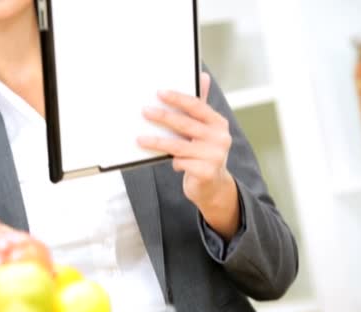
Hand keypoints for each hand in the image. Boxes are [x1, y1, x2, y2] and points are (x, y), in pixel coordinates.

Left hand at [137, 72, 239, 239]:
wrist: (212, 186)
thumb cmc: (202, 153)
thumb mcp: (204, 130)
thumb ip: (200, 107)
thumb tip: (202, 76)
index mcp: (218, 123)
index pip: (197, 106)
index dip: (177, 98)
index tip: (159, 93)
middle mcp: (220, 138)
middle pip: (185, 124)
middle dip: (163, 116)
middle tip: (145, 111)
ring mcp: (214, 156)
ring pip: (178, 145)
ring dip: (156, 141)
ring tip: (140, 138)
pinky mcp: (206, 172)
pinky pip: (180, 162)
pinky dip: (174, 162)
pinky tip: (173, 164)